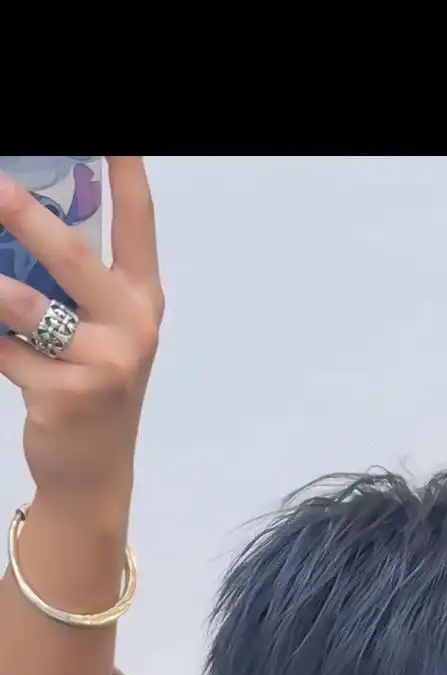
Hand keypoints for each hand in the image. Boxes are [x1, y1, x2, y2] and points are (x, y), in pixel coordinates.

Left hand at [0, 157, 162, 500]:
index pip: (138, 223)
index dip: (128, 173)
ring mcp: (101, 366)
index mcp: (142, 299)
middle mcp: (130, 328)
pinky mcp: (65, 397)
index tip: (120, 138)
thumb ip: (76, 284)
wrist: (93, 472)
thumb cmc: (92, 388)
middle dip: (27, 217)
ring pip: (28, 310)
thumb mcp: (100, 331)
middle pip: (73, 258)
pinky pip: (5, 353)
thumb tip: (19, 220)